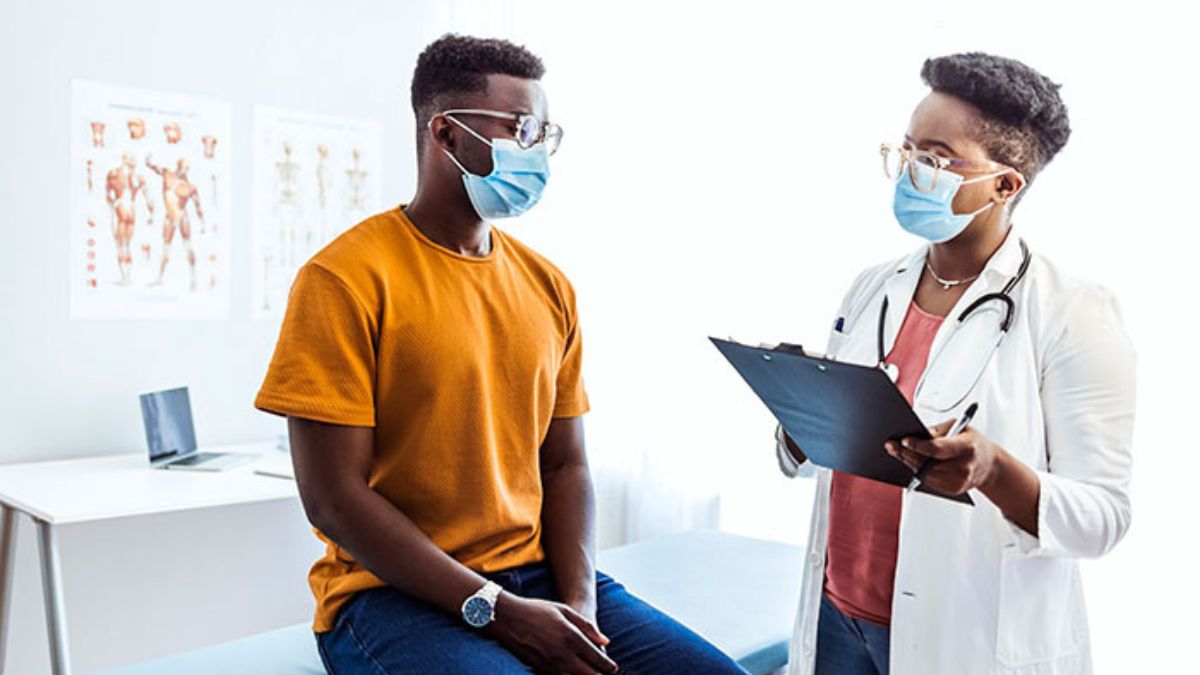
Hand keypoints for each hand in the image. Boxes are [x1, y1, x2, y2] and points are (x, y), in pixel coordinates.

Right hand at [487, 593, 617, 674]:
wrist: (506, 617)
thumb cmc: (536, 610)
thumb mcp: (564, 611)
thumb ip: (587, 627)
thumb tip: (606, 642)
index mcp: (571, 636)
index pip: (598, 660)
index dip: (609, 667)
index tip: (613, 668)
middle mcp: (562, 654)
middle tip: (604, 673)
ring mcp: (550, 665)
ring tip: (590, 673)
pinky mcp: (539, 670)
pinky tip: (572, 673)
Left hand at [885, 419, 1001, 495]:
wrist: (990, 465)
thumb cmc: (973, 443)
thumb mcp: (960, 427)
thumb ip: (939, 430)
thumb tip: (917, 434)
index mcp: (967, 447)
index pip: (938, 449)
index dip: (919, 445)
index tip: (904, 440)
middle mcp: (964, 467)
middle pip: (928, 463)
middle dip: (907, 454)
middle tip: (891, 445)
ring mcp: (959, 482)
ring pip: (925, 474)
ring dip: (909, 462)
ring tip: (897, 451)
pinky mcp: (952, 490)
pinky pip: (929, 481)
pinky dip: (918, 471)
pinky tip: (909, 461)